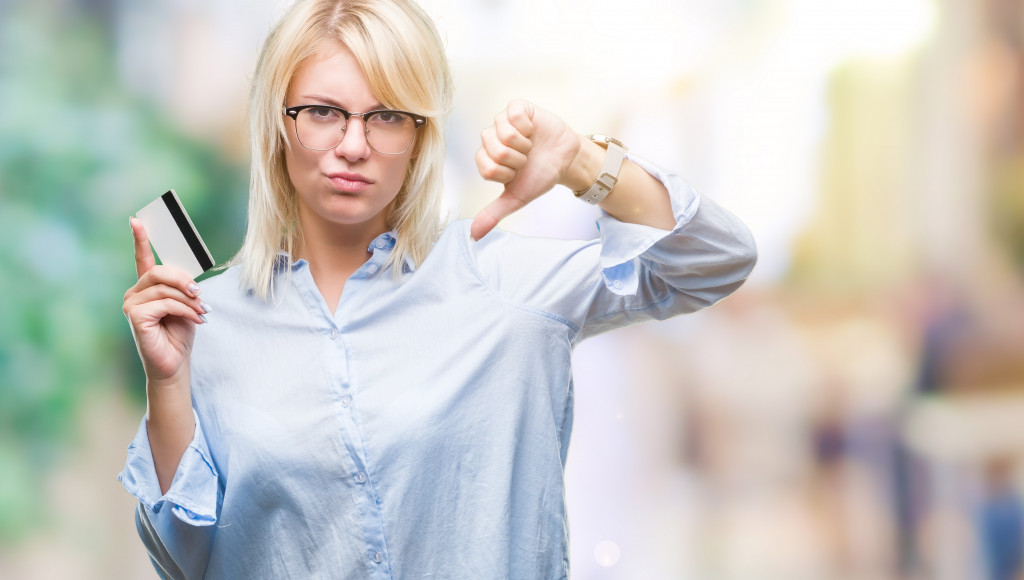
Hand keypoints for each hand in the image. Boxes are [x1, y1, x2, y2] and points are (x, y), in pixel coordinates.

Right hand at [123, 217, 206, 385]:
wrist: (175, 363)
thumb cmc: (179, 334)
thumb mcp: (186, 304)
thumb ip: (183, 288)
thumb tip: (190, 280)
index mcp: (147, 288)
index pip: (142, 259)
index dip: (140, 239)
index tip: (136, 220)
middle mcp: (135, 293)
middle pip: (159, 272)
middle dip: (184, 280)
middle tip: (199, 293)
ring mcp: (131, 304)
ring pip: (165, 288)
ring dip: (189, 299)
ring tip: (202, 311)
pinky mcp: (135, 316)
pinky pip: (165, 303)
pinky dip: (185, 309)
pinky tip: (195, 319)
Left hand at [471, 99, 587, 239]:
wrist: (566, 161)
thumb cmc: (539, 176)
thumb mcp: (516, 198)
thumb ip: (493, 214)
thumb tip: (473, 237)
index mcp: (486, 159)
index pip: (486, 167)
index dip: (506, 173)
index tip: (517, 173)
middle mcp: (491, 138)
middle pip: (494, 150)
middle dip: (516, 159)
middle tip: (526, 160)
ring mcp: (503, 122)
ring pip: (503, 132)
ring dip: (523, 144)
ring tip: (530, 146)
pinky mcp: (517, 108)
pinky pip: (512, 113)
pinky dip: (526, 126)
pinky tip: (532, 131)